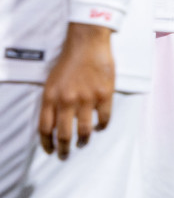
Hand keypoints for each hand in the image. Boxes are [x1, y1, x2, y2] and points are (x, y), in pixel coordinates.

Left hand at [38, 22, 114, 158]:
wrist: (87, 43)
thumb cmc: (69, 61)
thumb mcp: (52, 82)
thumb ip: (52, 102)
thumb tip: (54, 123)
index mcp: (51, 97)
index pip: (45, 129)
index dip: (47, 144)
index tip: (50, 150)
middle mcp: (67, 100)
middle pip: (64, 134)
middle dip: (64, 149)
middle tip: (66, 154)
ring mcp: (87, 98)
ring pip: (84, 130)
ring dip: (83, 141)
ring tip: (82, 143)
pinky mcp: (104, 94)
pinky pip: (104, 118)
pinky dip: (101, 126)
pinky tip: (100, 127)